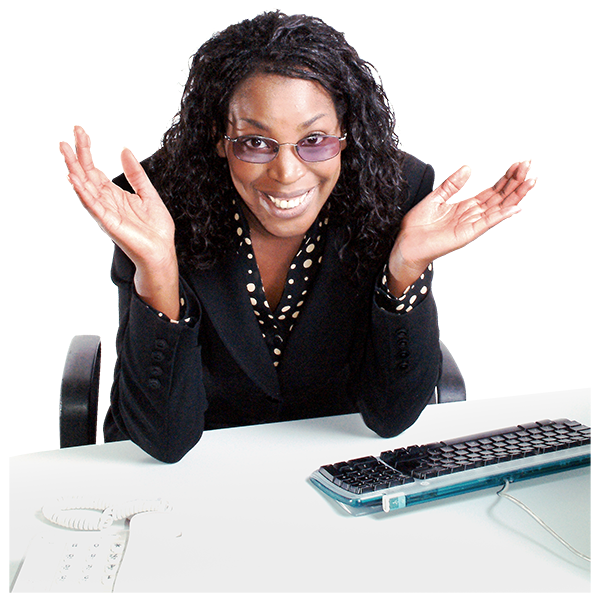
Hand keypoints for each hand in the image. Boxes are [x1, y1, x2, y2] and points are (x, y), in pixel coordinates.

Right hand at [59, 125, 179, 318]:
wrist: (161, 251)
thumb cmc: (156, 229)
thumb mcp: (149, 194)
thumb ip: (137, 175)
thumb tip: (126, 152)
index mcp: (116, 194)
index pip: (97, 168)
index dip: (90, 150)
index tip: (83, 131)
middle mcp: (107, 201)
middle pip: (87, 173)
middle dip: (78, 152)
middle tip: (69, 132)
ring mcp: (105, 211)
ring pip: (85, 185)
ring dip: (74, 167)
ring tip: (65, 148)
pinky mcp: (108, 221)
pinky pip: (92, 204)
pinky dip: (82, 191)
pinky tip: (74, 178)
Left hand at [388, 161, 535, 293]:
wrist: (406, 241)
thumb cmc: (418, 224)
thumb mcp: (437, 196)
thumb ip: (453, 183)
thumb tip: (469, 167)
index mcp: (464, 205)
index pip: (491, 190)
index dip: (504, 178)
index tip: (517, 165)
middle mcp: (471, 214)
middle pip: (499, 197)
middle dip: (514, 182)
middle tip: (529, 167)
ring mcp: (471, 224)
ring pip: (498, 207)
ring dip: (515, 195)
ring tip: (530, 181)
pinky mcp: (467, 233)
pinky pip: (488, 222)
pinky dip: (502, 214)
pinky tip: (515, 206)